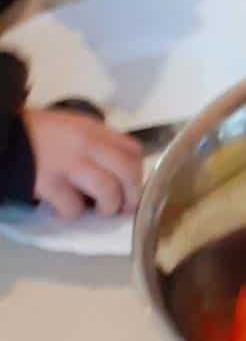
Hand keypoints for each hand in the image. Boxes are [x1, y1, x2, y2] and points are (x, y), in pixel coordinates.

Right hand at [24, 107, 142, 220]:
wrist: (4, 136)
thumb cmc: (38, 133)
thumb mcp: (72, 126)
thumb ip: (95, 142)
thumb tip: (116, 169)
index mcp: (93, 129)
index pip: (132, 150)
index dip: (138, 173)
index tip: (131, 186)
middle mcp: (86, 144)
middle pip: (127, 171)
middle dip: (131, 196)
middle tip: (123, 208)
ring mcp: (68, 164)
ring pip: (107, 191)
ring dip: (107, 208)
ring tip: (96, 211)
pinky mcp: (50, 183)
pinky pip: (73, 207)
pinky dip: (70, 214)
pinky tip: (62, 210)